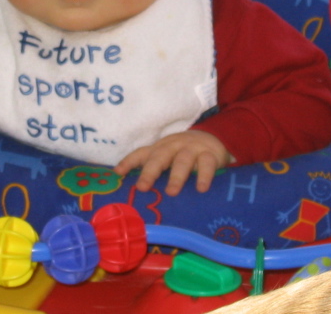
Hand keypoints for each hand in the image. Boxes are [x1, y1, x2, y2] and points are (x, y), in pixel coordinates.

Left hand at [114, 130, 230, 196]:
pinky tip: (201, 188)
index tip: (118, 173)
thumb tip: (133, 192)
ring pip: (182, 161)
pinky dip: (203, 176)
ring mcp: (192, 149)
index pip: (141, 154)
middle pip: (160, 157)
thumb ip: (153, 170)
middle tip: (142, 187)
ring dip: (176, 176)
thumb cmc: (183, 154)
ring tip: (171, 192)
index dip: (129, 161)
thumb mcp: (167, 158)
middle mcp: (173, 146)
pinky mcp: (210, 154)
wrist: (213, 138)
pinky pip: (206, 164)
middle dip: (150, 172)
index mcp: (160, 149)